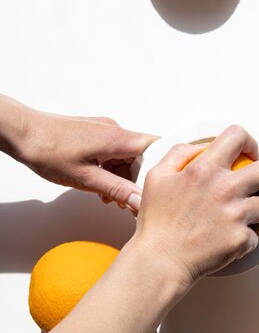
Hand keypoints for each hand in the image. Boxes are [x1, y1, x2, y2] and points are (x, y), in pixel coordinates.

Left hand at [16, 105, 157, 210]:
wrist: (22, 133)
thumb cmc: (47, 150)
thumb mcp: (86, 179)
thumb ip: (117, 190)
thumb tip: (140, 201)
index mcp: (117, 138)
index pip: (156, 147)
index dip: (162, 167)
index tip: (160, 185)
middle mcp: (114, 130)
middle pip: (140, 156)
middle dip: (135, 180)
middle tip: (125, 200)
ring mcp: (103, 130)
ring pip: (124, 157)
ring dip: (120, 177)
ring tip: (107, 196)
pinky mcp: (93, 133)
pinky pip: (111, 153)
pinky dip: (109, 169)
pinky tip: (98, 184)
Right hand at [135, 125, 258, 282]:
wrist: (160, 261)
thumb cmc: (157, 223)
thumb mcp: (157, 176)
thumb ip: (180, 154)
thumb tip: (202, 147)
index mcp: (204, 169)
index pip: (238, 136)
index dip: (249, 142)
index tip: (248, 153)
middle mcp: (225, 189)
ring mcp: (236, 215)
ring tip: (246, 215)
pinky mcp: (241, 239)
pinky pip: (257, 234)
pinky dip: (247, 237)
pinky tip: (233, 237)